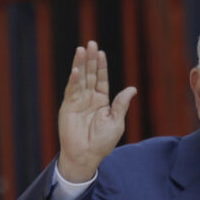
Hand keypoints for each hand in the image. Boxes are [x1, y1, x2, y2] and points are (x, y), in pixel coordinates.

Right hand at [57, 41, 137, 182]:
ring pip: (79, 79)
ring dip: (80, 64)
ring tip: (81, 50)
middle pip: (90, 75)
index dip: (101, 66)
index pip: (101, 79)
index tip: (101, 52)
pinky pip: (71, 91)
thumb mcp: (116, 122)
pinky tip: (75, 70)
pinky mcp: (68, 107)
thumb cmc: (103, 142)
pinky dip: (73, 80)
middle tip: (91, 43)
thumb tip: (132, 88)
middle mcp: (89, 98)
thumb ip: (121, 104)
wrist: (86, 155)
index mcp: (101, 101)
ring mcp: (77, 101)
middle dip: (90, 59)